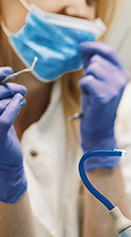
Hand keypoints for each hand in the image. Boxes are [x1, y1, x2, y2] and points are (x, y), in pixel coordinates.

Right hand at [0, 67, 26, 203]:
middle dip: (7, 88)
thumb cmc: (1, 138)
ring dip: (12, 98)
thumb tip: (8, 78)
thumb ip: (1, 98)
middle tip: (21, 89)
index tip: (8, 71)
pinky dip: (14, 106)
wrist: (5, 165)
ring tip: (20, 99)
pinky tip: (21, 103)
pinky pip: (3, 117)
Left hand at [78, 43, 128, 170]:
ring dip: (86, 79)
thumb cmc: (97, 104)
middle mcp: (122, 79)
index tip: (82, 46)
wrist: (100, 129)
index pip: (110, 51)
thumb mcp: (99, 81)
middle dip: (89, 70)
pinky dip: (84, 87)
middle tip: (91, 85)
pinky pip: (87, 80)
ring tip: (90, 91)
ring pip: (92, 69)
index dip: (94, 46)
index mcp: (123, 74)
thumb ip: (94, 63)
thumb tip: (84, 45)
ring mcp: (115, 87)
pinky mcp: (104, 96)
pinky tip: (88, 96)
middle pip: (98, 60)